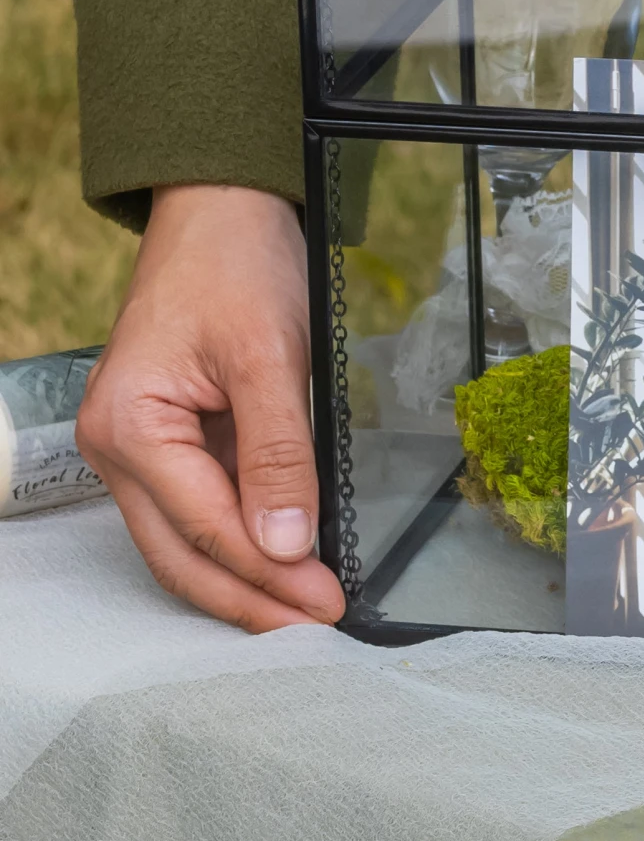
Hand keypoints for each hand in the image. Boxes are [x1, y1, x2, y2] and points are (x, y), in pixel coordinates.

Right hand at [76, 185, 345, 631]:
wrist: (222, 212)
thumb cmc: (236, 268)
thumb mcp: (266, 356)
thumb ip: (278, 454)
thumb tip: (287, 544)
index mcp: (129, 428)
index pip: (206, 527)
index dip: (268, 574)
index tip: (325, 606)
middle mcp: (121, 449)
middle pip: (183, 554)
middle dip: (251, 599)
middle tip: (317, 628)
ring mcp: (143, 449)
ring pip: (190, 541)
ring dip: (247, 579)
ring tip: (305, 611)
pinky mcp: (175, 441)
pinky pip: (205, 507)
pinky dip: (245, 540)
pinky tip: (287, 563)